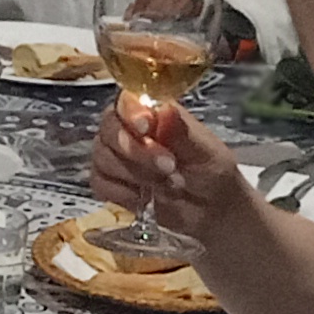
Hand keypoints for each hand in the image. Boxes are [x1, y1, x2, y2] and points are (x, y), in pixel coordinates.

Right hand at [86, 98, 257, 252]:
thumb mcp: (207, 154)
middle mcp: (130, 130)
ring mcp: (117, 157)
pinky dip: (120, 193)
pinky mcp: (111, 183)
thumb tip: (165, 108)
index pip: (128, 100)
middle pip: (108, 127)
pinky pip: (99, 182)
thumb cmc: (213, 175)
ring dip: (134, 174)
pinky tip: (143, 199)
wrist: (213, 213)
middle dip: (136, 151)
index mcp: (154, 113)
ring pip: (102, 156)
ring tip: (167, 185)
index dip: (130, 112)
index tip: (145, 127)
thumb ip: (182, 134)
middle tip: (169, 167)